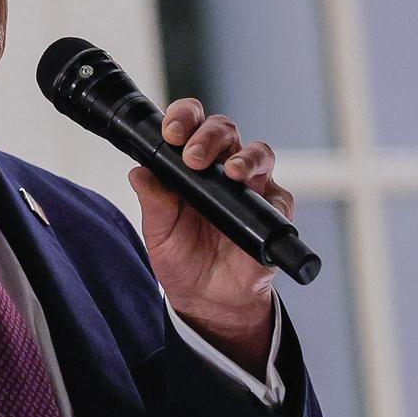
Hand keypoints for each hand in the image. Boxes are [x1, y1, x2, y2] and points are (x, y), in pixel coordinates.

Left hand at [127, 98, 294, 375]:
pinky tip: (255, 197)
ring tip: (230, 172)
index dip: (183, 118)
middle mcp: (222, 166)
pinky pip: (279, 194)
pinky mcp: (273, 211)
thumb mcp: (157, 229)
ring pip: (258, 152)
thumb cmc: (182, 256)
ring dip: (244, 157)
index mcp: (191, 162)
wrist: (206, 298)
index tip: (171, 133)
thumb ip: (152, 200)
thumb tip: (138, 172)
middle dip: (209, 136)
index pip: (191, 124)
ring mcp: (251, 186)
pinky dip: (268, 193)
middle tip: (194, 158)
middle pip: (224, 130)